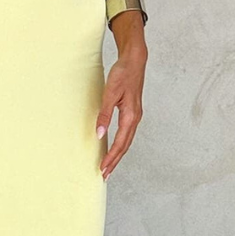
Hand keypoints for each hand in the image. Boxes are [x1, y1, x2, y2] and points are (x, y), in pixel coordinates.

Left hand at [96, 47, 145, 179]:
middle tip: (104, 174)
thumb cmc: (123, 74)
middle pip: (125, 146)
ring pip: (127, 141)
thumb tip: (99, 133)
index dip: (111, 158)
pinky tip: (115, 147)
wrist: (134, 61)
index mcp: (130, 116)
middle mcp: (135, 118)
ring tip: (109, 165)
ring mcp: (135, 116)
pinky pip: (127, 133)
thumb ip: (104, 115)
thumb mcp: (110, 93)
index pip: (120, 143)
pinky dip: (121, 144)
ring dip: (118, 154)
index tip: (103, 169)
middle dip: (115, 161)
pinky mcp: (133, 112)